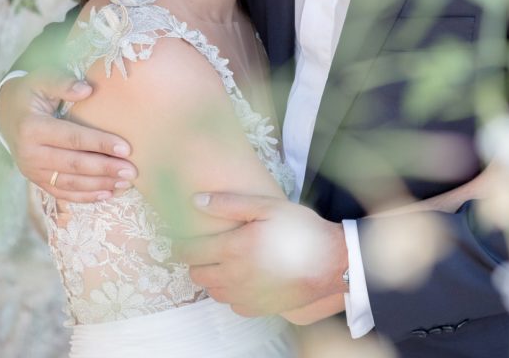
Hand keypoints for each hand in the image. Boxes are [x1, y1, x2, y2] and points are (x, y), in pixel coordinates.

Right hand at [0, 68, 136, 201]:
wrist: (7, 112)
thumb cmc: (31, 92)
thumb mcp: (42, 80)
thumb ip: (63, 83)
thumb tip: (87, 90)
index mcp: (32, 128)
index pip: (73, 138)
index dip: (100, 143)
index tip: (126, 148)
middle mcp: (30, 154)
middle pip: (73, 165)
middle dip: (105, 169)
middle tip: (131, 171)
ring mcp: (32, 171)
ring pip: (69, 183)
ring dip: (99, 185)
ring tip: (125, 183)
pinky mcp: (36, 180)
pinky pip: (62, 192)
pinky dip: (85, 196)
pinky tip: (106, 194)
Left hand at [176, 192, 347, 316]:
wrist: (331, 262)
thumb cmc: (300, 229)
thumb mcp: (266, 206)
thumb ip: (229, 203)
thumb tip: (196, 201)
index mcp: (235, 248)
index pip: (192, 252)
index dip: (179, 246)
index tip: (176, 241)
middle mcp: (235, 275)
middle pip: (198, 274)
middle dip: (194, 262)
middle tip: (201, 249)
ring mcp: (246, 295)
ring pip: (212, 291)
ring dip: (210, 278)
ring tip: (220, 262)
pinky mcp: (258, 308)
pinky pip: (231, 304)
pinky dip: (229, 292)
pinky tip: (239, 278)